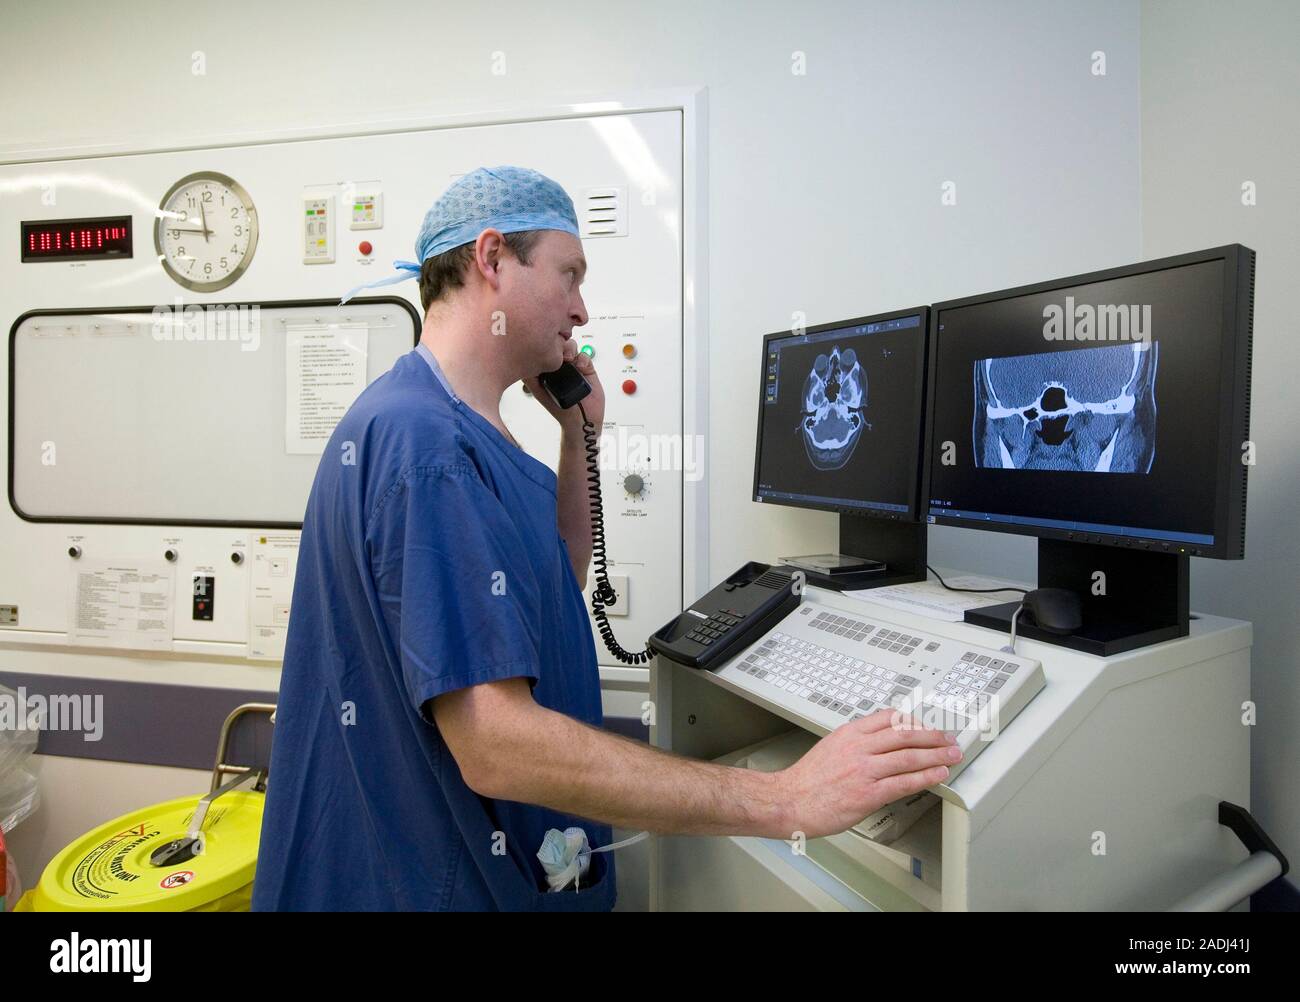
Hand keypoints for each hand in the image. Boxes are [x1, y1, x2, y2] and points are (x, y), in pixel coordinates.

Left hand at [522, 342, 604, 435]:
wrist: (581, 419)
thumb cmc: (559, 409)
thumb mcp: (538, 391)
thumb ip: (530, 377)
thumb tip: (520, 362)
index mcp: (546, 368)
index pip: (542, 347)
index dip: (542, 343)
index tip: (543, 347)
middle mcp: (559, 364)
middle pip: (557, 342)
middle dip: (558, 343)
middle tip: (557, 352)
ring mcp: (573, 365)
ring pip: (570, 345)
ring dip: (570, 348)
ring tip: (569, 359)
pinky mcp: (586, 368)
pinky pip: (584, 355)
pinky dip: (582, 358)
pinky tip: (580, 366)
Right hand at [774, 710, 959, 838]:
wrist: (789, 801)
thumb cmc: (807, 780)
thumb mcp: (830, 747)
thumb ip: (856, 743)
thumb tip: (881, 744)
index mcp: (849, 734)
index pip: (889, 717)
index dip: (915, 722)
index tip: (928, 727)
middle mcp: (858, 747)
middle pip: (905, 734)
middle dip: (933, 736)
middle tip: (949, 740)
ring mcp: (864, 770)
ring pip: (909, 756)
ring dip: (936, 755)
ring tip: (952, 756)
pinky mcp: (868, 793)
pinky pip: (904, 782)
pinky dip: (925, 777)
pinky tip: (937, 775)